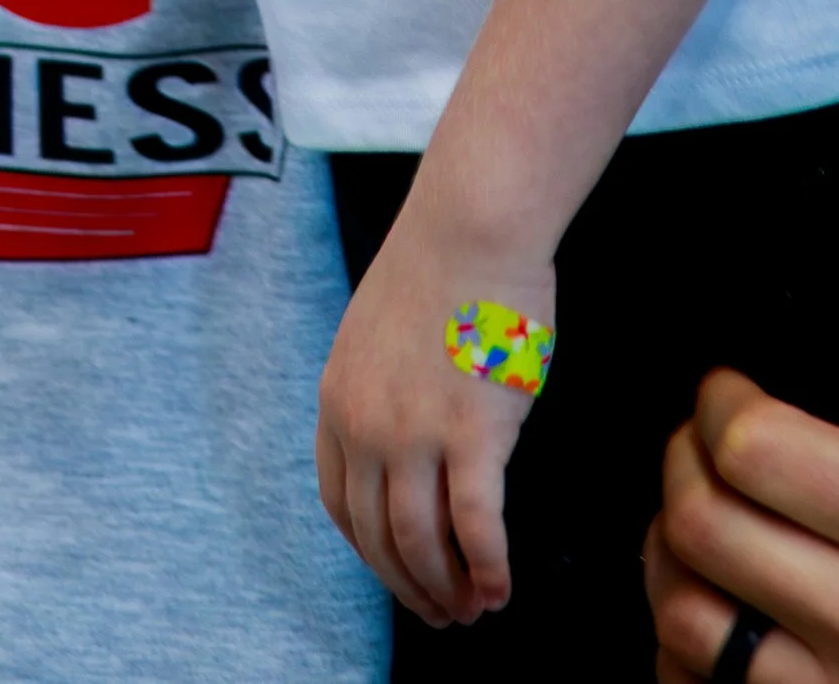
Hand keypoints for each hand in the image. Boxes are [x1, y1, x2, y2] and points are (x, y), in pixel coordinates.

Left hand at [315, 213, 546, 627]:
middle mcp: (366, 426)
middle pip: (379, 537)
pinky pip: (476, 526)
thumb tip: (405, 451)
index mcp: (337, 401)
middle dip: (411, 586)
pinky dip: (487, 568)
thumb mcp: (377, 336)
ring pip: (423, 543)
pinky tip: (501, 587)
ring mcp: (416, 433)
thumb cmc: (441, 269)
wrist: (473, 224)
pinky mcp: (472, 433)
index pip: (342, 507)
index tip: (400, 575)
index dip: (372, 555)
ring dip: (449, 588)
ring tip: (474, 608)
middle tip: (443, 613)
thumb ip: (380, 396)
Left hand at [645, 229, 838, 682]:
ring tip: (705, 506)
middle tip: (707, 432)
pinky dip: (691, 653)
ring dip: (672, 558)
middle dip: (683, 463)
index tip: (731, 381)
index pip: (754, 453)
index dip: (719, 402)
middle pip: (703, 537)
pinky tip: (720, 599)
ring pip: (693, 631)